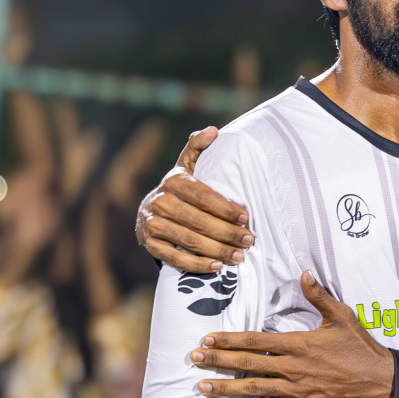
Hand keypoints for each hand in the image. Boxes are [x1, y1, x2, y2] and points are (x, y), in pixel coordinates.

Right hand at [138, 127, 252, 271]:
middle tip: (249, 241)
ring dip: (217, 251)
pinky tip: (217, 267)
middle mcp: (160, 202)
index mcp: (174, 181)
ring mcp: (153, 225)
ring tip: (239, 256)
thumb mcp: (187, 164)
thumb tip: (213, 130)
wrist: (149, 210)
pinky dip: (197, 264)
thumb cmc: (180, 187)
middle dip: (227, 233)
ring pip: (189, 241)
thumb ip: (199, 147)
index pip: (204, 197)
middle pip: (199, 221)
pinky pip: (175, 258)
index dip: (226, 209)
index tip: (246, 218)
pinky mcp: (150, 244)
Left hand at [193, 271, 393, 397]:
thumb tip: (304, 274)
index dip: (229, 339)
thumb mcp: (343, 317)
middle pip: (247, 363)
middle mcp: (293, 367)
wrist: (381, 380)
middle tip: (194, 359)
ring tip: (202, 386)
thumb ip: (319, 296)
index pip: (255, 340)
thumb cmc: (361, 347)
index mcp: (299, 343)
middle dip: (218, 361)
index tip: (207, 338)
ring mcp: (297, 390)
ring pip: (253, 389)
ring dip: (225, 387)